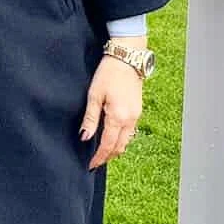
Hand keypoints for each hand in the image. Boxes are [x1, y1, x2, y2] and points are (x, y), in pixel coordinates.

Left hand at [79, 51, 144, 169]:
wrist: (127, 58)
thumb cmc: (108, 73)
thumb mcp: (94, 95)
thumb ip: (90, 118)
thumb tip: (85, 137)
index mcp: (118, 117)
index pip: (107, 145)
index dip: (99, 157)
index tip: (90, 165)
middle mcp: (130, 119)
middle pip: (119, 147)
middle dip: (108, 157)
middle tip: (96, 162)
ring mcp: (136, 115)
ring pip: (127, 140)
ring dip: (115, 149)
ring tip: (103, 153)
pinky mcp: (138, 110)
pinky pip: (130, 131)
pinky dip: (121, 139)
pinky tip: (112, 137)